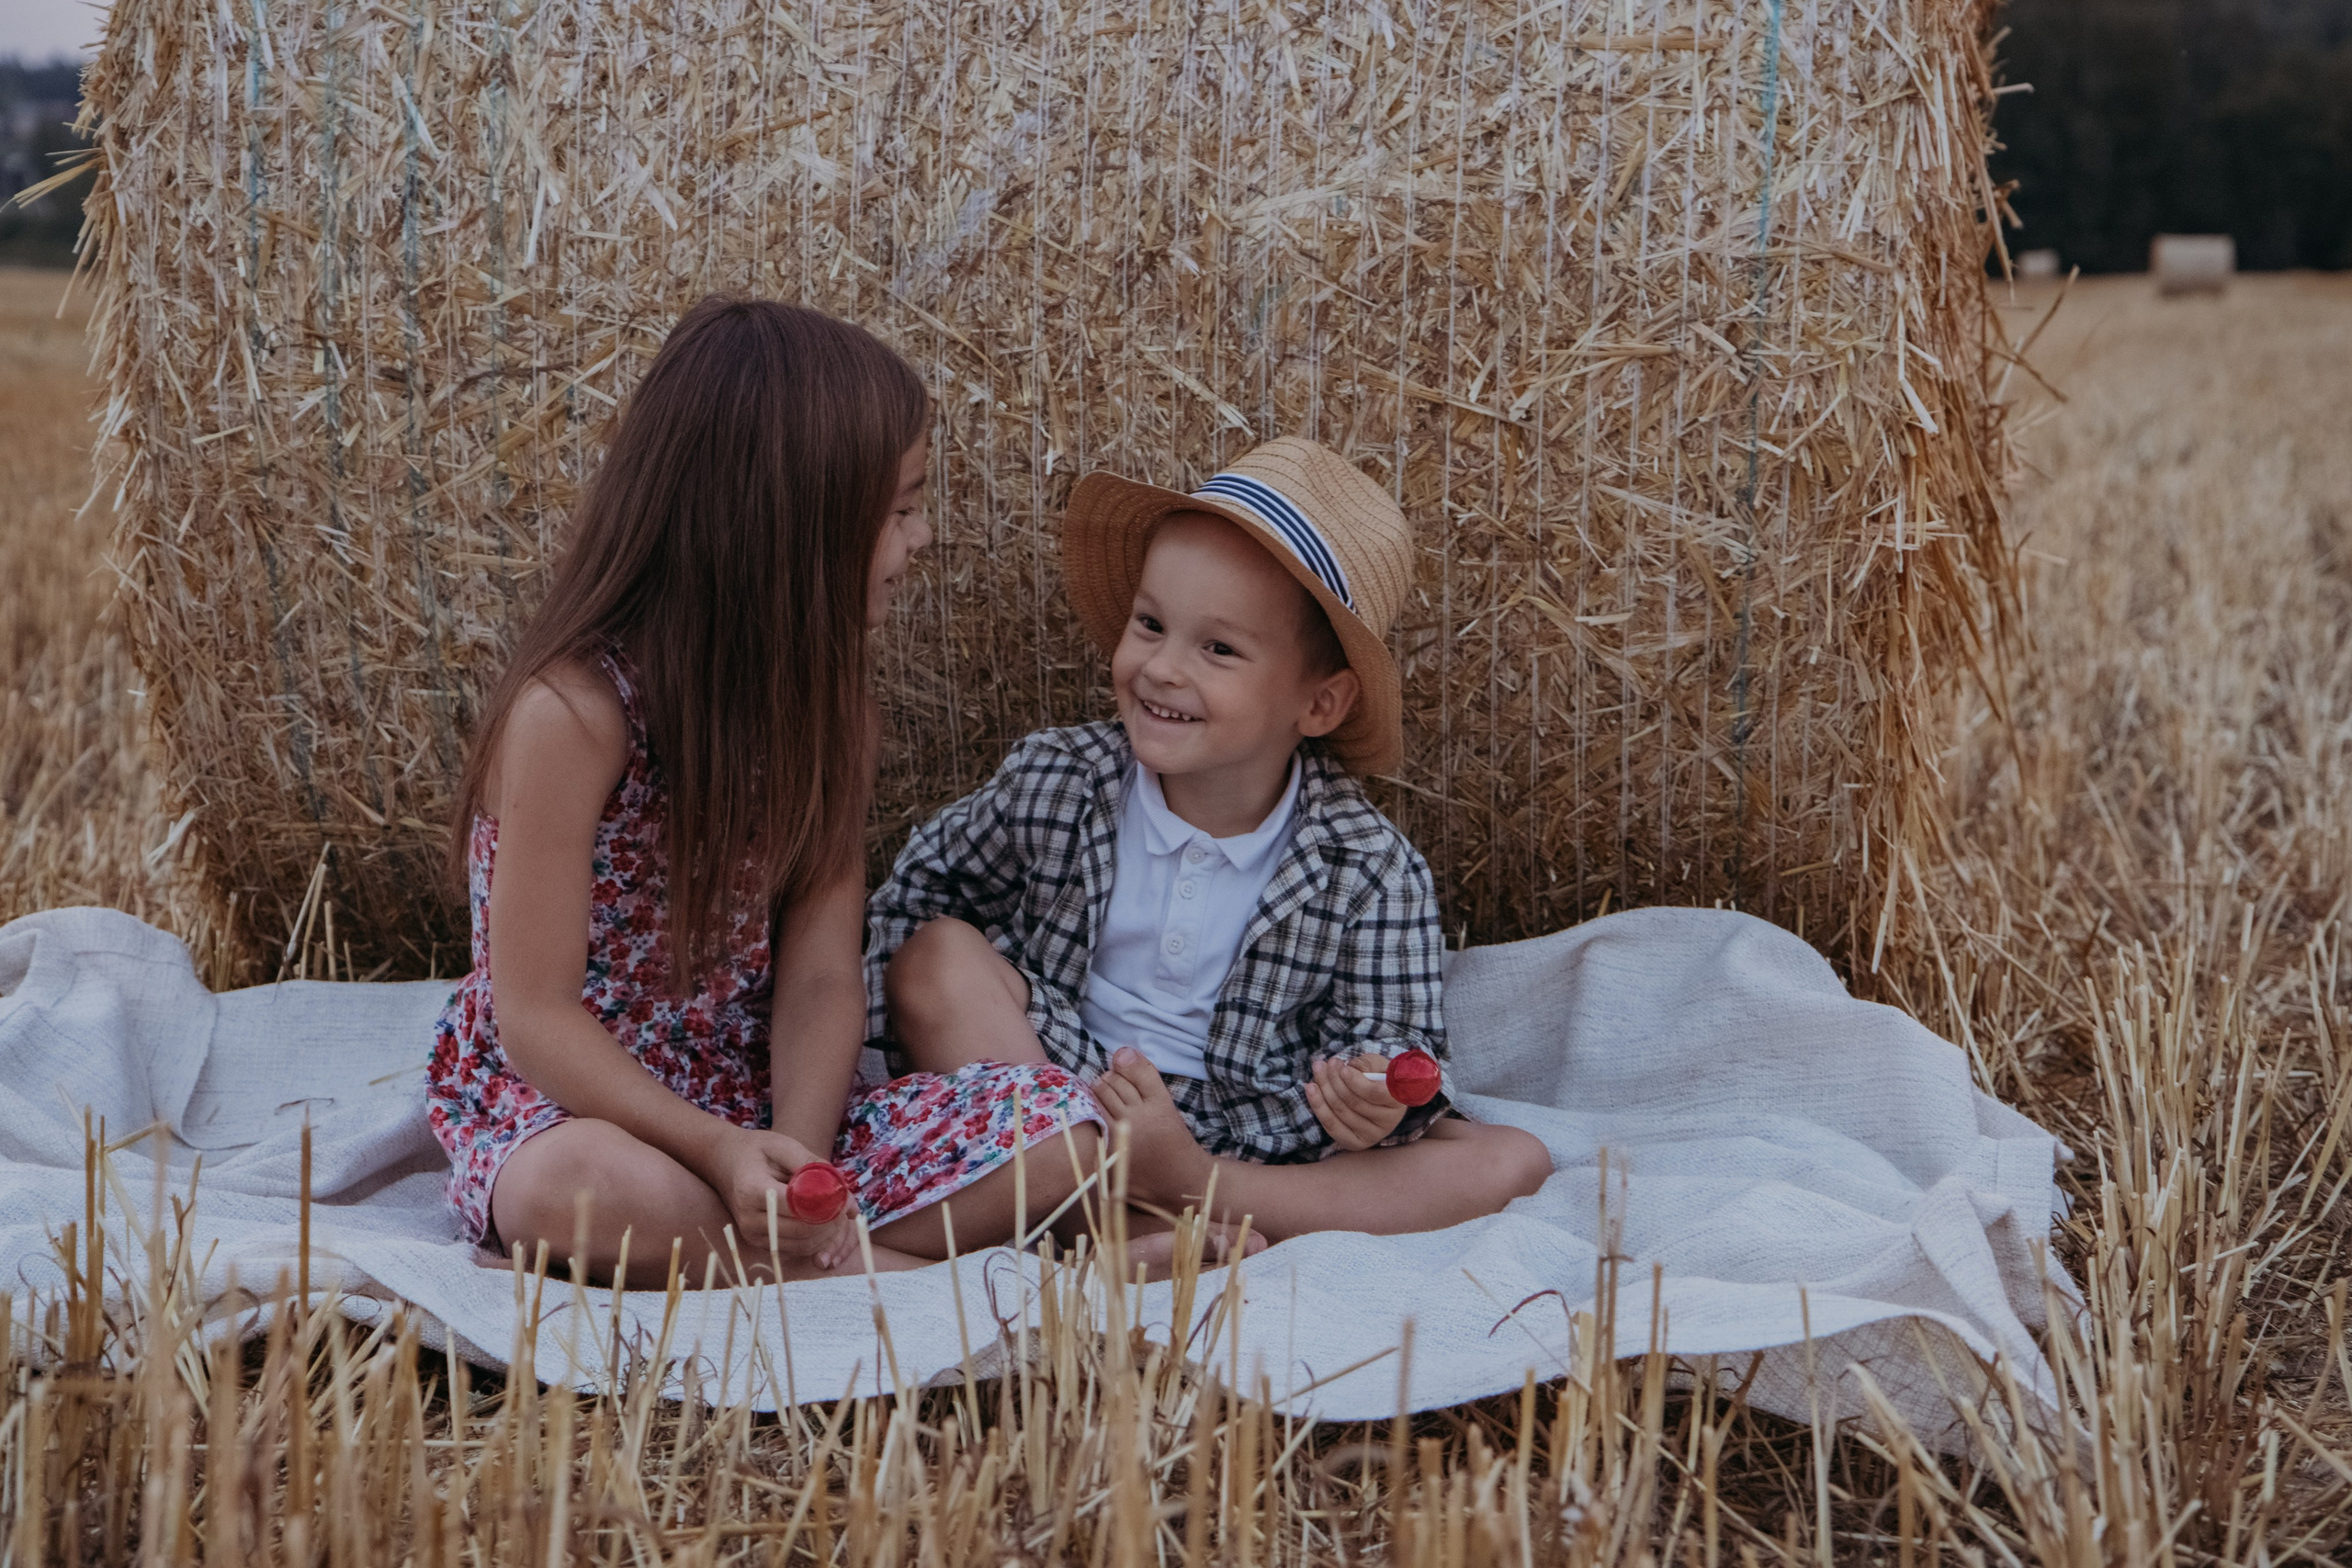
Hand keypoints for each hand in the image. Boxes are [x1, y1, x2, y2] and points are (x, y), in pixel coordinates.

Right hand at [704, 1126, 856, 1272]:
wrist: (725, 1163)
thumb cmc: (757, 1151)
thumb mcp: (784, 1146)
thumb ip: (813, 1166)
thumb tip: (844, 1196)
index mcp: (752, 1190)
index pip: (795, 1206)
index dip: (824, 1205)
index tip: (840, 1196)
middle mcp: (748, 1217)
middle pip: (800, 1229)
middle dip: (829, 1222)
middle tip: (844, 1207)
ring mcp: (751, 1234)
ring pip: (801, 1244)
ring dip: (826, 1234)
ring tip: (836, 1214)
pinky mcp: (759, 1243)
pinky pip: (795, 1249)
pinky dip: (815, 1241)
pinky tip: (823, 1224)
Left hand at [1306, 1054, 1409, 1151]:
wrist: (1382, 1097)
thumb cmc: (1380, 1077)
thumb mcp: (1378, 1064)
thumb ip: (1366, 1064)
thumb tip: (1349, 1067)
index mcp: (1399, 1102)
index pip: (1375, 1093)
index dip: (1355, 1081)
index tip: (1342, 1066)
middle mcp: (1388, 1123)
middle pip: (1353, 1102)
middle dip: (1333, 1080)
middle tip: (1322, 1063)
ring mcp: (1372, 1136)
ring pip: (1340, 1112)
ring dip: (1323, 1088)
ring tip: (1318, 1069)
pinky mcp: (1355, 1143)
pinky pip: (1332, 1126)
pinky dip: (1318, 1106)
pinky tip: (1310, 1088)